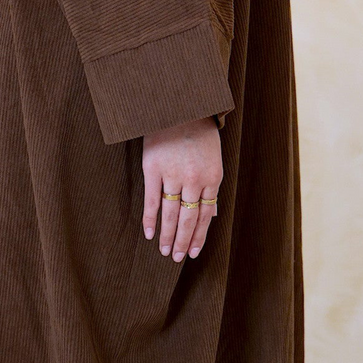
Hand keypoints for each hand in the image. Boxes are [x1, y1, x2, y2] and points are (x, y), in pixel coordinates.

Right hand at [141, 117, 222, 261]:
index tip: (194, 252)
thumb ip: (211, 185)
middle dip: (184, 241)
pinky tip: (149, 234)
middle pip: (190, 219)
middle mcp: (194, 179)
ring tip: (165, 252)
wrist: (178, 104)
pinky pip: (152, 200)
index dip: (200, 236)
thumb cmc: (197, 130)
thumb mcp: (213, 156)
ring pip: (172, 214)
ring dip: (168, 236)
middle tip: (177, 258)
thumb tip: (212, 214)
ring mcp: (173, 175)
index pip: (206, 215)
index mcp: (213, 177)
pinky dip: (150, 219)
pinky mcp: (153, 169)